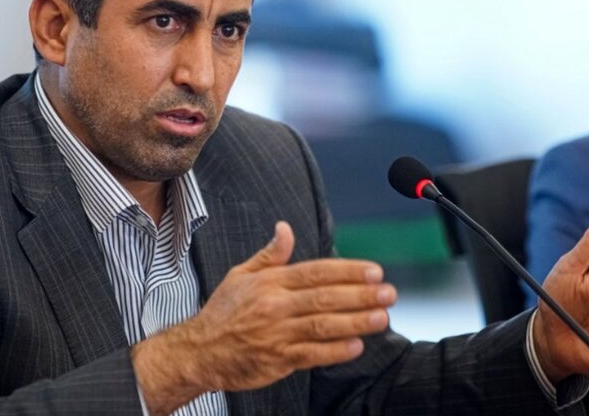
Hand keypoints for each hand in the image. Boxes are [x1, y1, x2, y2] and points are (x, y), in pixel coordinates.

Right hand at [131, 221, 396, 414]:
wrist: (200, 350)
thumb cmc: (223, 312)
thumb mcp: (241, 275)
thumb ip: (270, 254)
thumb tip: (285, 228)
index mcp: (270, 282)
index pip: (316, 272)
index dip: (348, 271)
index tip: (374, 271)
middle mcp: (275, 305)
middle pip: (325, 297)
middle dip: (361, 294)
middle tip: (388, 293)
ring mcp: (277, 334)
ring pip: (323, 325)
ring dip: (356, 321)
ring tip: (381, 317)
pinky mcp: (277, 360)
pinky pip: (312, 354)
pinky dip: (335, 351)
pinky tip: (356, 345)